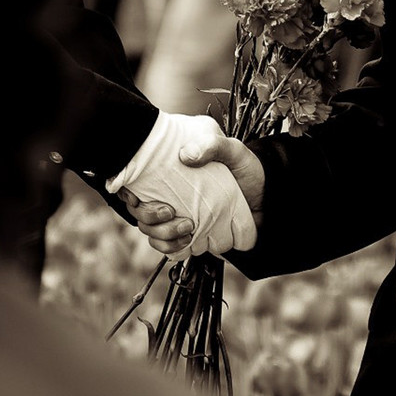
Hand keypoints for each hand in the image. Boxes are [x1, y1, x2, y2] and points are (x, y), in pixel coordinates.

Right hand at [106, 112, 256, 258]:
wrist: (267, 193)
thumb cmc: (245, 167)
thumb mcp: (232, 150)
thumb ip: (213, 145)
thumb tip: (185, 156)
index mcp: (170, 173)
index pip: (135, 186)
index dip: (128, 196)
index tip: (136, 199)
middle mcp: (169, 196)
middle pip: (140, 214)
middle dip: (150, 219)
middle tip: (171, 212)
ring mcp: (178, 217)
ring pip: (152, 234)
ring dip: (163, 236)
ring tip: (188, 228)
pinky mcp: (190, 235)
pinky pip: (170, 248)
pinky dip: (173, 249)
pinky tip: (187, 243)